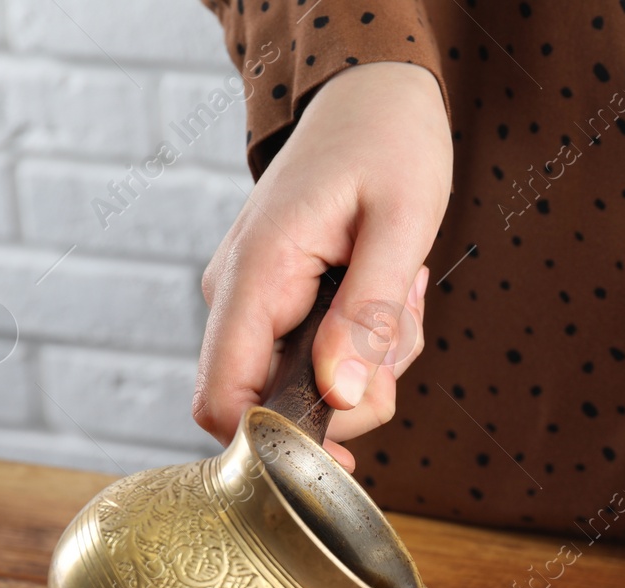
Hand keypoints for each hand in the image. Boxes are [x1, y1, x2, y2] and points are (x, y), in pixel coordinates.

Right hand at [193, 62, 452, 468]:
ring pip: (308, 386)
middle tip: (401, 330)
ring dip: (372, 362)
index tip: (345, 458)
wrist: (372, 93)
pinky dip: (366, 343)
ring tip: (401, 291)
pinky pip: (319, 356)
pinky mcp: (278, 302)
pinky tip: (389, 291)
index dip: (275, 446)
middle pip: (274, 406)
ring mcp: (254, 299)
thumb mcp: (400, 226)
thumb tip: (340, 397)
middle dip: (354, 395)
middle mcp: (238, 293)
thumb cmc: (388, 142)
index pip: (223, 400)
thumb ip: (369, 316)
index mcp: (255, 274)